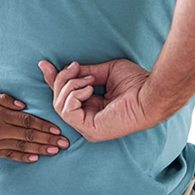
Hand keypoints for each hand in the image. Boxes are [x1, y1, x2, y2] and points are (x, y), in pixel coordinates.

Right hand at [0, 91, 69, 161]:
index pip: (28, 121)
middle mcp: (0, 129)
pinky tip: (36, 158)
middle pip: (29, 135)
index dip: (44, 125)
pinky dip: (24, 157)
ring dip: (41, 149)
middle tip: (65, 143)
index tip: (58, 129)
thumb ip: (5, 100)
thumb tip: (23, 105)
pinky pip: (10, 155)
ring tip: (55, 151)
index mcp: (1, 114)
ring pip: (23, 146)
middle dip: (49, 139)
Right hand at [38, 60, 156, 141]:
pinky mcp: (90, 130)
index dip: (53, 80)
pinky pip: (67, 111)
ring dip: (70, 86)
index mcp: (92, 108)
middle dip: (61, 79)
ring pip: (59, 105)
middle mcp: (87, 119)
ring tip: (89, 80)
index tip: (44, 64)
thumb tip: (64, 67)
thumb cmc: (135, 83)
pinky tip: (89, 90)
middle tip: (75, 67)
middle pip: (58, 99)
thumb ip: (84, 73)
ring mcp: (88, 127)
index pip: (64, 97)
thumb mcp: (104, 72)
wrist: (149, 92)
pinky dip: (74, 95)